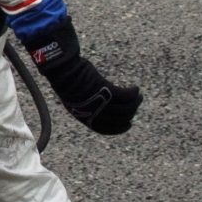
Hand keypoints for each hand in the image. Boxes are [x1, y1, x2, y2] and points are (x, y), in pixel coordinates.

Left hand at [17, 19, 139, 135]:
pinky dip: (133, 93)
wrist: (63, 72)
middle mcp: (95, 114)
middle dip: (131, 112)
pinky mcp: (107, 91)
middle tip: (136, 103)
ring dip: (135, 102)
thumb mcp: (76, 98)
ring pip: (126, 107)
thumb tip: (98, 104)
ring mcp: (101, 103)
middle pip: (120, 118)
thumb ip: (87, 105)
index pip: (106, 129)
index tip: (128, 124)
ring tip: (138, 95)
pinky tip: (135, 88)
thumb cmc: (67, 81)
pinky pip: (126, 95)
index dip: (119, 128)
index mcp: (86, 118)